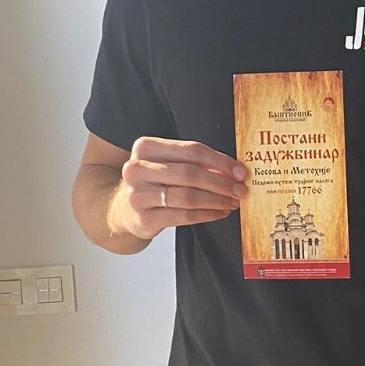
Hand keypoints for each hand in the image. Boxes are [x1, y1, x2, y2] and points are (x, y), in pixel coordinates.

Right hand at [111, 136, 247, 240]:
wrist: (124, 209)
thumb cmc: (156, 180)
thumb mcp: (170, 163)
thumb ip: (197, 162)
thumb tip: (235, 171)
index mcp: (145, 147)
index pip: (192, 150)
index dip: (220, 161)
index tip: (240, 171)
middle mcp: (137, 169)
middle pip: (190, 173)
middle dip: (221, 182)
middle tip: (240, 189)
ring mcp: (137, 195)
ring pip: (187, 196)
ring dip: (216, 200)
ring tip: (232, 202)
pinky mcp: (143, 219)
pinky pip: (183, 216)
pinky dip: (206, 214)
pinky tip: (219, 212)